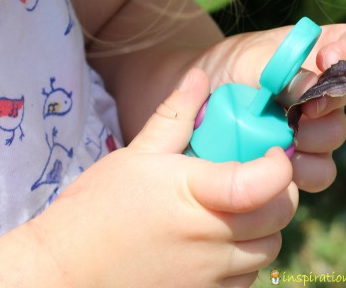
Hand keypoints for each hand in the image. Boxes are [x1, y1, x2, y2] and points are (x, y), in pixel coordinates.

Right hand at [35, 68, 297, 287]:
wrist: (66, 268)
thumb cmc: (96, 207)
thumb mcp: (136, 154)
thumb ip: (174, 115)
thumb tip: (199, 76)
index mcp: (195, 196)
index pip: (263, 185)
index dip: (279, 168)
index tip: (273, 155)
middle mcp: (210, 240)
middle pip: (277, 220)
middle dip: (278, 195)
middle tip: (257, 179)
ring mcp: (209, 276)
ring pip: (266, 252)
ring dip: (262, 228)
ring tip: (234, 210)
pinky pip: (244, 279)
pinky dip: (242, 258)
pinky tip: (216, 241)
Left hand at [192, 23, 345, 192]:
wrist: (198, 104)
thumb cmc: (227, 70)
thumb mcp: (245, 59)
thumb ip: (277, 65)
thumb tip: (311, 84)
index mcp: (316, 52)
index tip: (327, 60)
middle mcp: (323, 88)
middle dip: (326, 102)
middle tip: (299, 109)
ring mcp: (315, 125)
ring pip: (335, 135)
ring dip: (313, 138)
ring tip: (283, 136)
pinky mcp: (302, 159)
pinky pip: (321, 171)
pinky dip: (305, 171)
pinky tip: (282, 164)